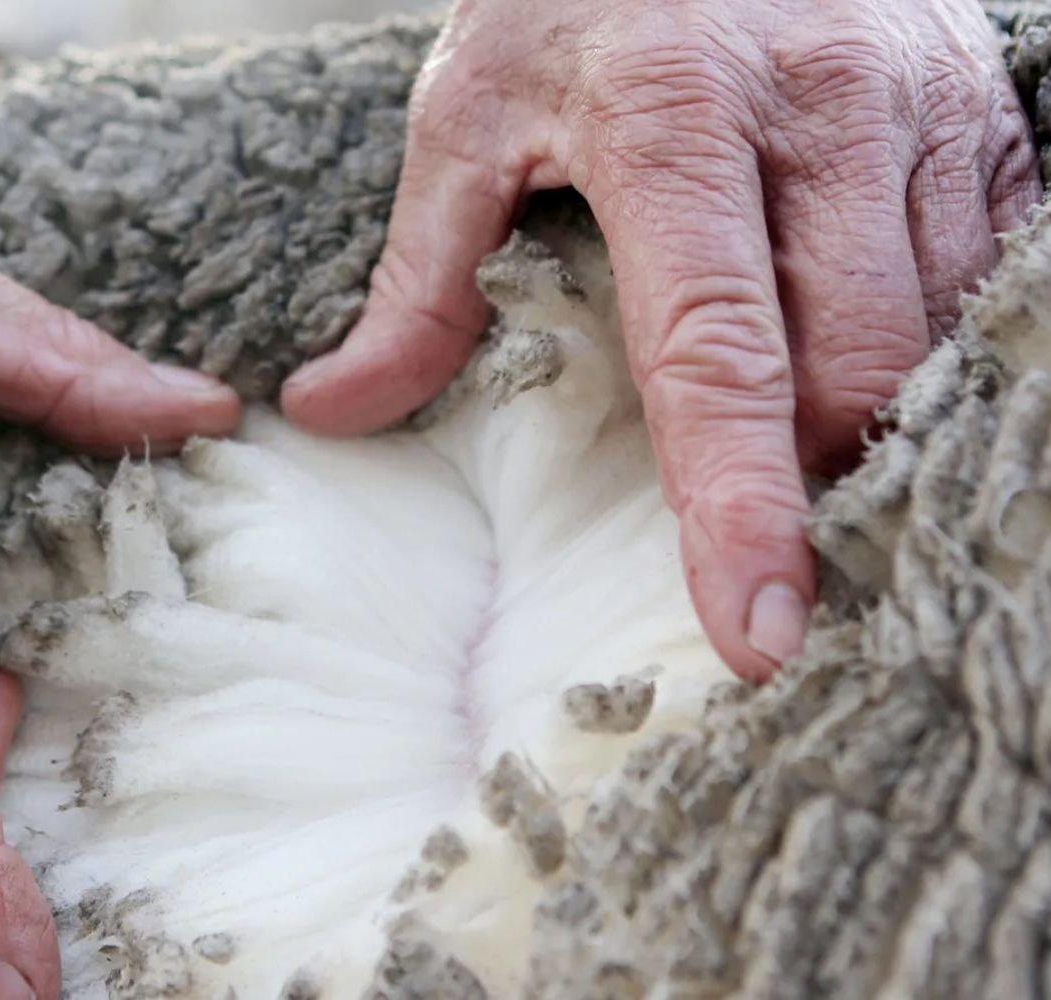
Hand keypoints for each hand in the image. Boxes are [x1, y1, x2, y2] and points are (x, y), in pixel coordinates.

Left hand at [284, 0, 1040, 678]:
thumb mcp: (465, 116)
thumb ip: (414, 276)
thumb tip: (334, 408)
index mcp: (671, 122)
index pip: (716, 353)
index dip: (740, 503)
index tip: (755, 627)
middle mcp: (818, 110)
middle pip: (854, 362)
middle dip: (820, 477)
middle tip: (770, 548)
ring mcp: (919, 106)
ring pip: (938, 327)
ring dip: (885, 421)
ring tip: (816, 463)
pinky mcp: (980, 108)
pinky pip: (998, 265)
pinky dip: (948, 345)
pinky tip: (884, 372)